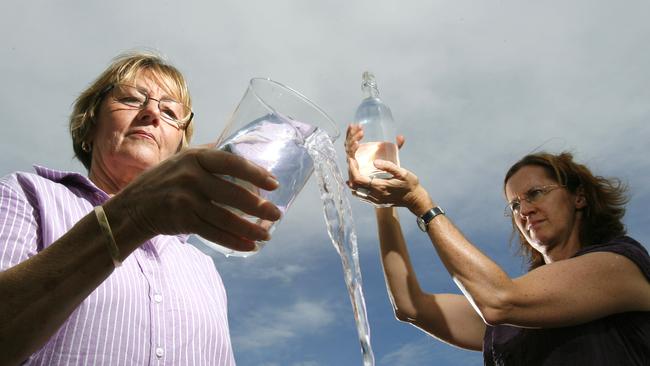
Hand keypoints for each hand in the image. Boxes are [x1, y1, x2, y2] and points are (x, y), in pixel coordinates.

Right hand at [104, 146, 281, 252]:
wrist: (133, 206)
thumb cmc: (166, 180)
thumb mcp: (184, 159)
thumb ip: (210, 156)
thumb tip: (245, 147)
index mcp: (196, 157)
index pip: (232, 163)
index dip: (256, 174)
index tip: (274, 184)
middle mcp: (191, 177)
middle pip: (233, 194)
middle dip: (259, 207)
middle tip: (276, 214)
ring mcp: (186, 199)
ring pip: (226, 218)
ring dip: (250, 229)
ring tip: (266, 235)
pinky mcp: (183, 220)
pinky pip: (214, 233)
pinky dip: (234, 241)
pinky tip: (249, 246)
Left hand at [350, 158, 432, 214]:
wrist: (415, 200)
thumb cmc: (410, 185)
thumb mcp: (402, 173)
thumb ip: (389, 166)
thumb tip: (375, 162)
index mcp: (380, 187)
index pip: (358, 179)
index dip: (352, 169)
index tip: (351, 160)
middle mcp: (375, 195)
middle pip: (354, 186)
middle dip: (350, 174)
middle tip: (352, 164)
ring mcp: (375, 201)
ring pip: (356, 193)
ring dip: (352, 182)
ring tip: (354, 171)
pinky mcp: (377, 203)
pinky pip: (362, 196)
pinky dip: (357, 188)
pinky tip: (358, 182)